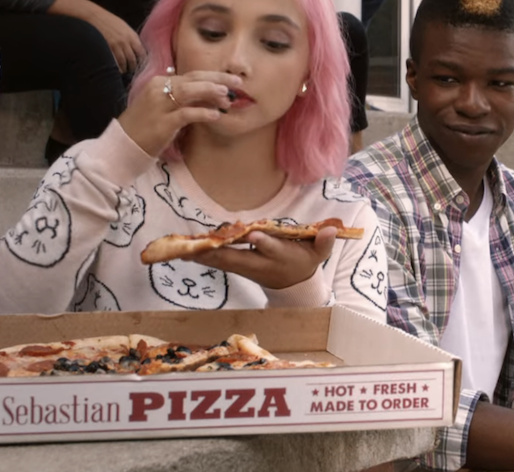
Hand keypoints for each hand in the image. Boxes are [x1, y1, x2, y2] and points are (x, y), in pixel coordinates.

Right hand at [82, 6, 145, 73]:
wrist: (95, 16)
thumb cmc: (111, 21)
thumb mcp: (125, 28)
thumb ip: (132, 38)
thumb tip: (139, 50)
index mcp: (132, 36)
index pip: (142, 53)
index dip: (143, 61)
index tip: (142, 66)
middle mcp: (125, 41)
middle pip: (133, 59)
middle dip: (134, 67)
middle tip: (133, 71)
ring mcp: (115, 45)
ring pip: (123, 62)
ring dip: (125, 68)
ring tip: (125, 71)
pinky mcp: (106, 48)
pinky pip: (113, 61)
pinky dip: (116, 67)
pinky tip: (117, 70)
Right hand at [117, 70, 236, 156]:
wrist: (124, 144)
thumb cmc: (147, 126)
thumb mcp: (165, 107)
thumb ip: (184, 99)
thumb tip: (212, 96)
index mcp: (159, 82)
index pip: (192, 75)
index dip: (214, 76)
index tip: (232, 79)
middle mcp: (158, 89)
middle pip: (193, 79)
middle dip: (218, 80)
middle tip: (238, 84)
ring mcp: (159, 105)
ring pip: (189, 92)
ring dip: (211, 93)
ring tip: (228, 98)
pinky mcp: (162, 123)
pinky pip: (186, 114)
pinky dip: (202, 113)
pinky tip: (216, 116)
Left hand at [193, 226, 336, 289]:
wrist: (293, 282)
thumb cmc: (306, 260)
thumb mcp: (319, 253)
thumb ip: (324, 242)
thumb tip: (332, 230)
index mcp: (280, 257)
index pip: (272, 249)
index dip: (263, 243)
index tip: (253, 235)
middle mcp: (260, 264)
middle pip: (238, 259)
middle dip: (219, 253)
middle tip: (200, 246)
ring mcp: (247, 267)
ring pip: (222, 262)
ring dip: (203, 256)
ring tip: (182, 249)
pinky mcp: (237, 267)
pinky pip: (217, 261)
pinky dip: (201, 256)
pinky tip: (184, 251)